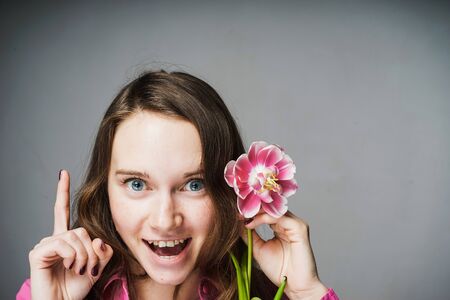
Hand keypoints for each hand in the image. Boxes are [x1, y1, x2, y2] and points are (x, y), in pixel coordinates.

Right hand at [28, 170, 113, 299]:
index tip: (63, 173)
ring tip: (78, 269)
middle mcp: (54, 238)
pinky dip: (71, 256)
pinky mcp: (37, 253)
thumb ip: (103, 251)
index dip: (62, 192)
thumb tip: (98, 239)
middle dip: (90, 250)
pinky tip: (67, 266)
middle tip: (88, 268)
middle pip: (81, 230)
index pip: (63, 211)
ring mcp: (45, 245)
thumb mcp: (97, 266)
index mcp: (67, 239)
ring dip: (82, 256)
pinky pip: (61, 244)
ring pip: (74, 237)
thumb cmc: (77, 286)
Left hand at [241, 210, 327, 299]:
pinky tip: (252, 223)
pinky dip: (264, 218)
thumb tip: (237, 222)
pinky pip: (279, 217)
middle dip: (252, 209)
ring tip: (242, 216)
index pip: (266, 211)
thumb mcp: (258, 249)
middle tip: (237, 212)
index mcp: (281, 226)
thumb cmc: (280, 270)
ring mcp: (296, 224)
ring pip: (273, 210)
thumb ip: (250, 235)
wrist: (295, 286)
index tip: (235, 214)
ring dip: (256, 212)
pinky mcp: (300, 228)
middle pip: (270, 207)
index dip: (250, 211)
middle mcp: (290, 222)